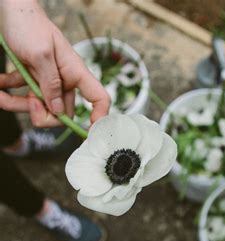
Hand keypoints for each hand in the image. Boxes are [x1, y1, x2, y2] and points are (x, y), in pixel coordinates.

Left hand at [0, 0, 108, 126]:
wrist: (12, 9)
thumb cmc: (30, 25)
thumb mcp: (40, 54)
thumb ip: (50, 83)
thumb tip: (58, 110)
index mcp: (75, 72)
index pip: (99, 97)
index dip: (100, 116)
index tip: (90, 130)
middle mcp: (64, 79)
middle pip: (63, 111)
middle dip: (43, 114)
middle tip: (28, 102)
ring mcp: (47, 80)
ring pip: (40, 106)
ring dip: (18, 105)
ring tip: (0, 93)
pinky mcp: (31, 77)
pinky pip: (22, 95)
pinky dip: (8, 94)